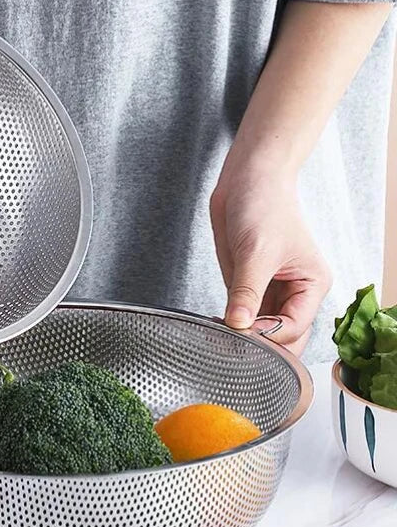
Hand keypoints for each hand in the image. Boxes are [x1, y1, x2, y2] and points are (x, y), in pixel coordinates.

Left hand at [210, 160, 331, 354]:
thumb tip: (238, 325)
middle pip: (282, 338)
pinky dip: (230, 325)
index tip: (241, 333)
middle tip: (230, 346)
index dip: (268, 336)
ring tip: (219, 337)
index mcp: (311, 285)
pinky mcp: (246, 286)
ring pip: (260, 331)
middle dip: (260, 345)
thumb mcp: (256, 251)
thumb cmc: (264, 205)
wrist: (247, 180)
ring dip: (242, 337)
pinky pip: (241, 316)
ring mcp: (269, 291)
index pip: (293, 327)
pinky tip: (215, 326)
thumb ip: (246, 291)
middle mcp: (294, 293)